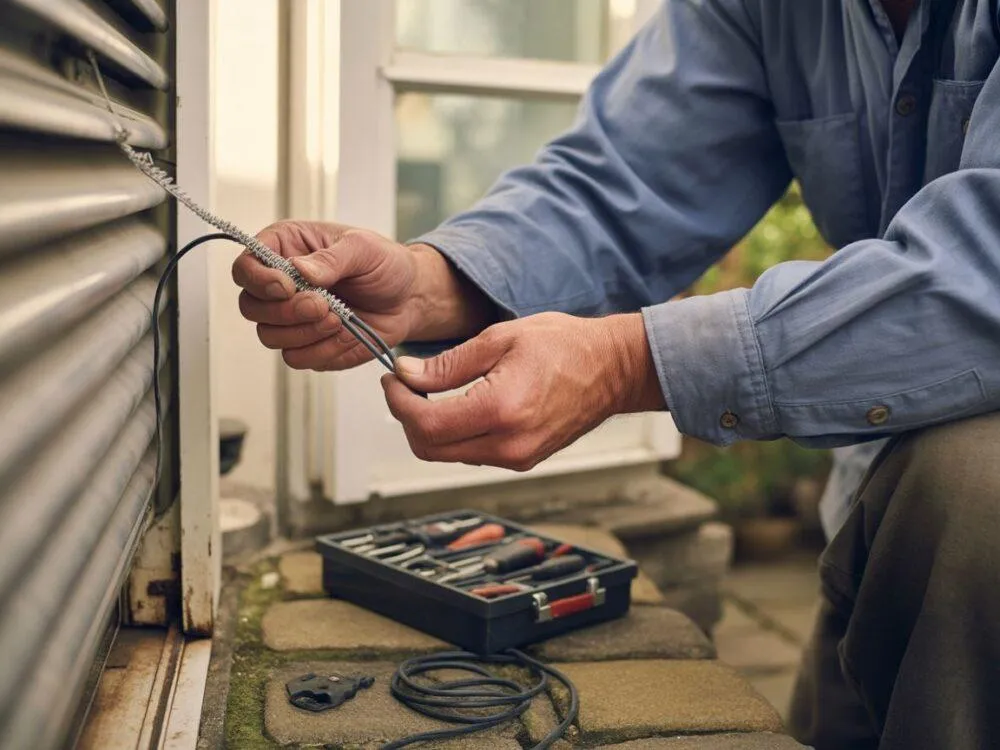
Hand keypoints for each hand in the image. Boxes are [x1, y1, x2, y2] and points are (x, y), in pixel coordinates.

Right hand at [232, 221, 495, 369]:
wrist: (409, 298)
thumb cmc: (385, 264)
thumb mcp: (363, 248)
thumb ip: (331, 258)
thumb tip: (301, 269)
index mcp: (285, 249)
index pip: (245, 267)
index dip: (259, 280)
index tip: (287, 286)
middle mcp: (281, 285)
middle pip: (251, 307)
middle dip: (287, 311)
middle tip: (323, 305)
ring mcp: (291, 319)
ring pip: (270, 337)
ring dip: (305, 331)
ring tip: (339, 317)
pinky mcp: (307, 345)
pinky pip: (296, 358)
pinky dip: (320, 349)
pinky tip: (343, 333)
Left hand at [381, 312, 665, 470]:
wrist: (614, 370)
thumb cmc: (567, 346)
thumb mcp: (501, 339)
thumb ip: (449, 362)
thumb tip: (408, 374)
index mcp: (501, 411)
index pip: (426, 424)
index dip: (399, 403)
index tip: (393, 380)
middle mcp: (508, 445)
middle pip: (430, 449)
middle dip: (408, 417)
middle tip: (404, 386)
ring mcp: (516, 458)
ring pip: (448, 455)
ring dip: (430, 426)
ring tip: (430, 390)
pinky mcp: (522, 460)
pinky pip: (472, 453)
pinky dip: (454, 432)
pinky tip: (457, 404)